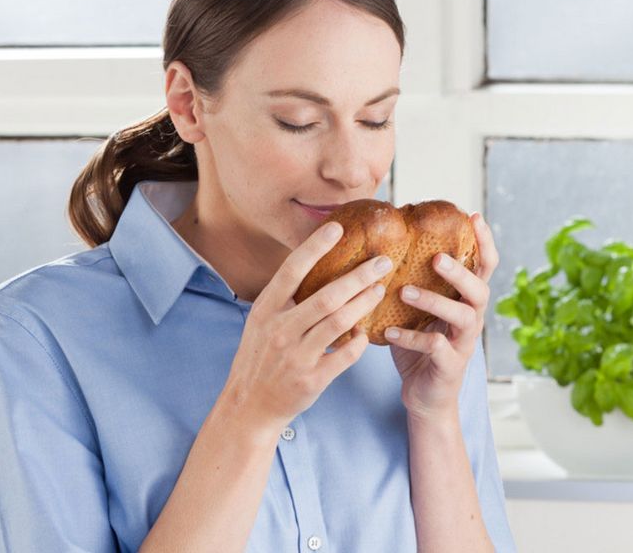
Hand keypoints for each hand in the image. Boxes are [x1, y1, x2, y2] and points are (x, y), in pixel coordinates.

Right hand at [220, 221, 394, 435]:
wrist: (249, 405)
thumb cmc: (260, 358)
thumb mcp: (261, 322)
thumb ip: (283, 298)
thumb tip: (310, 262)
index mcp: (266, 310)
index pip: (292, 271)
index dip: (314, 247)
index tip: (337, 228)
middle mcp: (280, 330)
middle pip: (326, 295)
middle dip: (358, 276)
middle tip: (382, 262)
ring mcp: (296, 356)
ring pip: (340, 322)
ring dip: (364, 303)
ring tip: (379, 290)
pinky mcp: (311, 380)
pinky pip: (344, 356)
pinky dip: (359, 342)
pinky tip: (365, 332)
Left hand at [385, 213, 499, 418]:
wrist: (425, 397)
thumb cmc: (419, 346)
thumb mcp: (417, 311)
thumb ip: (412, 282)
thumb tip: (384, 245)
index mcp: (466, 300)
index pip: (484, 266)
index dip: (485, 242)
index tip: (474, 217)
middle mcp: (472, 318)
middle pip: (479, 290)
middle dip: (460, 272)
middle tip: (437, 259)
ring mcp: (463, 343)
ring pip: (461, 317)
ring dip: (434, 302)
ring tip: (404, 292)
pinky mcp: (450, 365)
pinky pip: (436, 348)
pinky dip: (410, 338)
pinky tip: (389, 331)